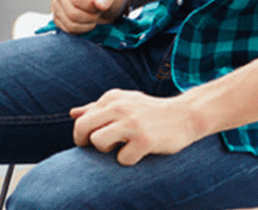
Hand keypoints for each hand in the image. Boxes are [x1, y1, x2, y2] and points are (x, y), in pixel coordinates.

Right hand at [51, 0, 128, 33]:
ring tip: (93, 18)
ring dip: (86, 25)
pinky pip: (65, 29)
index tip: (101, 6)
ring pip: (69, 22)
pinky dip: (79, 30)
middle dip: (90, 18)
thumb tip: (100, 5)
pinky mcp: (57, 17)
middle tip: (98, 13)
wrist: (107, 4)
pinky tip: (86, 23)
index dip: (92, 7)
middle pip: (72, 12)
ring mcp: (57, 4)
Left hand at [70, 90, 202, 165]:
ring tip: (121, 146)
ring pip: (98, 141)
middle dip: (84, 141)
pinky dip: (128, 159)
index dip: (82, 134)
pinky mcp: (145, 140)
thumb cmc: (149, 112)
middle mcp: (119, 107)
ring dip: (107, 150)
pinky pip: (122, 158)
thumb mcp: (123, 103)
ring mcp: (132, 123)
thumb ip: (97, 108)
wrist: (185, 115)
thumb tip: (72, 113)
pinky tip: (139, 152)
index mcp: (112, 98)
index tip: (92, 140)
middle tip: (97, 147)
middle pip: (82, 127)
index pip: (81, 118)